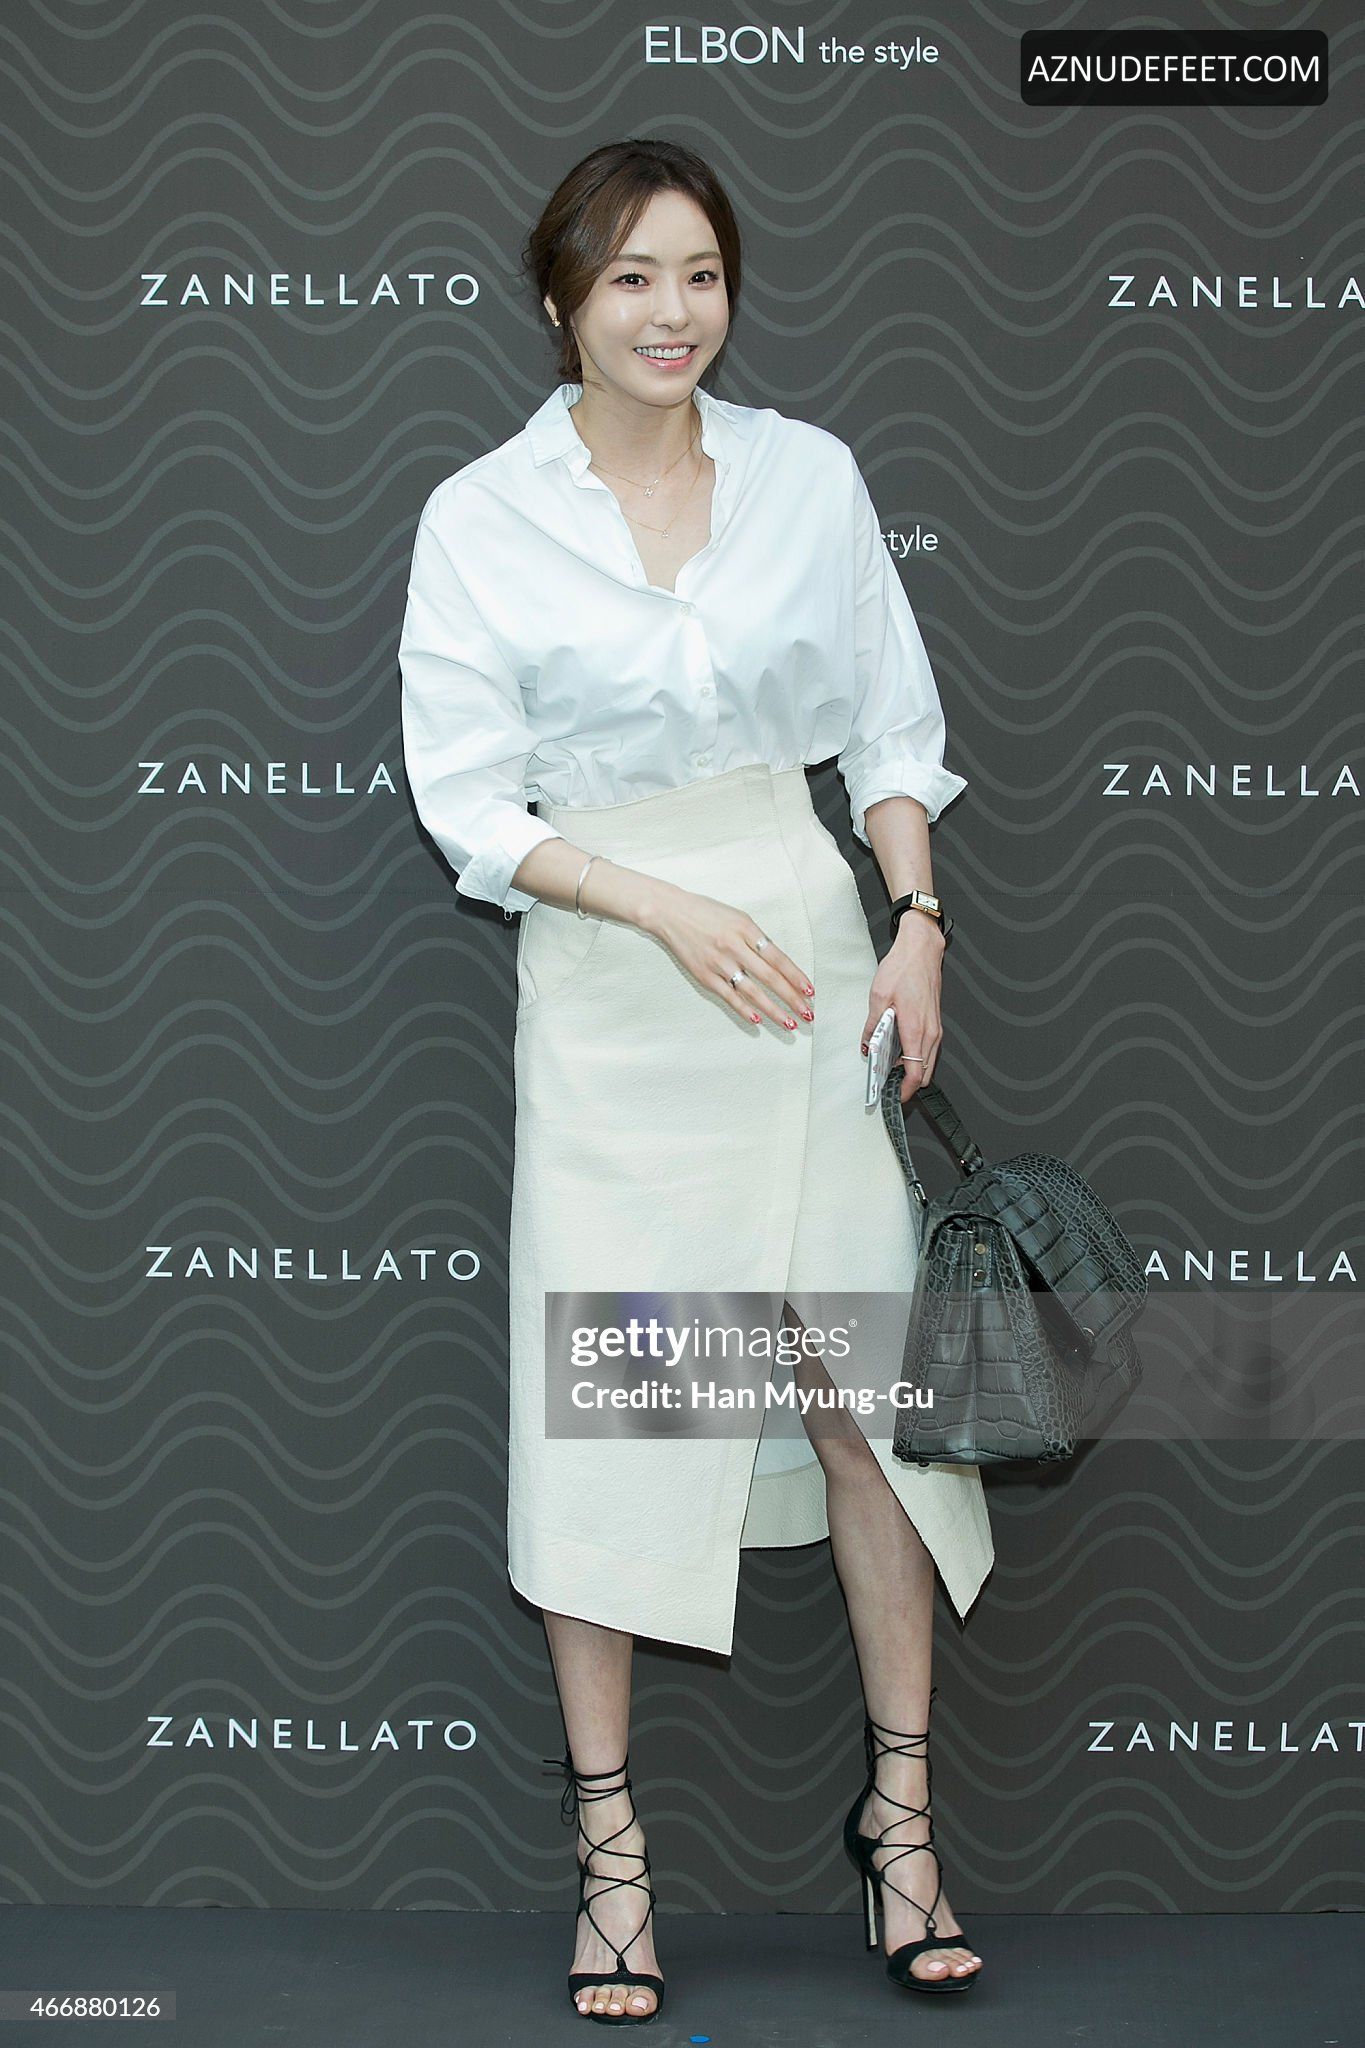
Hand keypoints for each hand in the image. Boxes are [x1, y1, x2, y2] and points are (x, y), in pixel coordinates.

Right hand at [644, 882, 814, 1030]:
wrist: (671, 913)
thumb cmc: (707, 913)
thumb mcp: (738, 918)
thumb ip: (757, 939)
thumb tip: (777, 964)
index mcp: (747, 930)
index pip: (778, 958)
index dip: (796, 976)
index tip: (810, 991)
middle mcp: (735, 947)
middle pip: (770, 977)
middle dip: (791, 998)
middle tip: (807, 1013)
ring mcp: (719, 963)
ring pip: (752, 991)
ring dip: (773, 1010)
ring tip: (789, 1023)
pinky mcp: (704, 975)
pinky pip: (729, 996)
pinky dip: (744, 1009)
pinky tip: (758, 1019)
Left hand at [861, 915, 946, 1102]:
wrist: (921, 949)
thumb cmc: (903, 968)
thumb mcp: (878, 997)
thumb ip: (873, 1026)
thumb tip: (868, 1045)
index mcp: (916, 1030)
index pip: (915, 1073)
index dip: (904, 1090)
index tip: (892, 1096)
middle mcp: (930, 1033)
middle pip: (924, 1073)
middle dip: (907, 1084)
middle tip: (886, 1085)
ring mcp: (935, 1028)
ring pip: (927, 1062)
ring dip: (911, 1070)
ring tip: (888, 1069)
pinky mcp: (934, 1022)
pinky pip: (928, 1049)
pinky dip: (916, 1057)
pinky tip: (898, 1051)